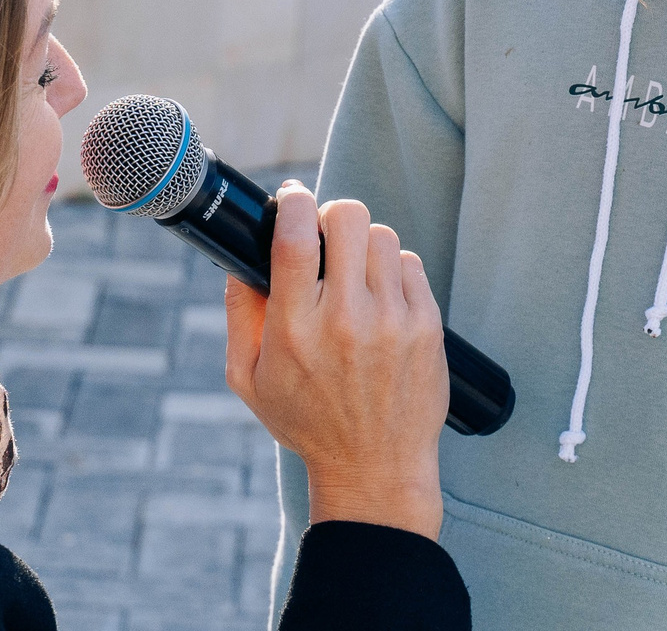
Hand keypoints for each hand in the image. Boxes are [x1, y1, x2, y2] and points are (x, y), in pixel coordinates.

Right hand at [225, 183, 446, 537]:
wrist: (375, 470)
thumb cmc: (307, 422)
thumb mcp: (249, 379)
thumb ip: (239, 315)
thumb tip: (240, 260)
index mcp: (295, 329)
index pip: (295, 237)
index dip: (293, 201)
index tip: (292, 197)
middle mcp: (345, 320)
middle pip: (347, 218)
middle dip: (331, 216)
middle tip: (325, 237)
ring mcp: (392, 322)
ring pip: (382, 236)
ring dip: (363, 245)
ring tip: (353, 274)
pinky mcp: (427, 327)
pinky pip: (411, 264)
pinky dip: (392, 271)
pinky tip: (380, 299)